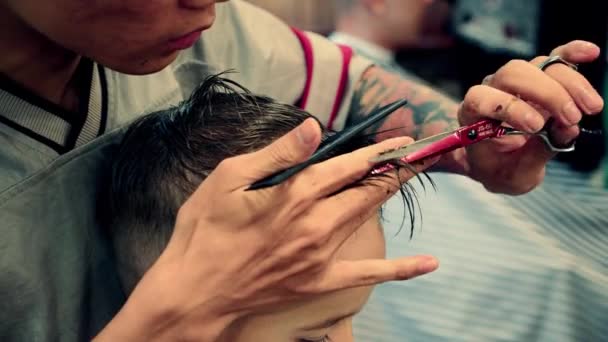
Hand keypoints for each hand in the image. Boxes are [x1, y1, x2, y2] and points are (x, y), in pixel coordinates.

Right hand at [95, 118, 438, 340]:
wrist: (195, 292)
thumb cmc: (204, 232)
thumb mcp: (229, 179)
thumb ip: (278, 154)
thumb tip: (314, 127)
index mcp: (294, 194)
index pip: (348, 165)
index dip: (378, 151)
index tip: (402, 139)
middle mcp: (315, 223)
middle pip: (367, 190)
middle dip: (397, 168)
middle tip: (423, 153)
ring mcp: (321, 255)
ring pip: (368, 218)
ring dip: (392, 194)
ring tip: (414, 175)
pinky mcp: (319, 281)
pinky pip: (367, 274)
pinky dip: (400, 269)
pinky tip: (429, 263)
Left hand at [458, 40, 603, 193]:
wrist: (499, 161)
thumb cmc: (499, 168)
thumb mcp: (512, 176)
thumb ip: (535, 155)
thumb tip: (566, 131)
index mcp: (472, 115)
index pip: (480, 98)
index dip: (508, 107)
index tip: (535, 126)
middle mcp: (491, 90)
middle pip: (514, 74)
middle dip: (547, 93)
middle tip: (572, 118)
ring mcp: (515, 81)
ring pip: (539, 66)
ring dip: (569, 84)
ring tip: (591, 108)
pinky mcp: (538, 76)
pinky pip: (553, 57)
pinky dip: (572, 53)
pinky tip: (591, 53)